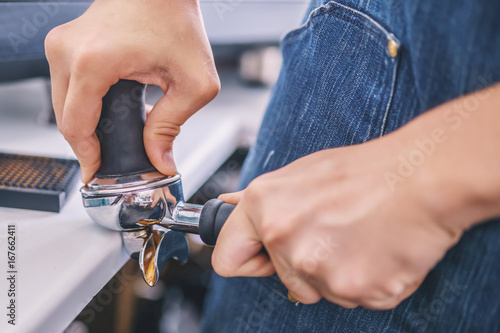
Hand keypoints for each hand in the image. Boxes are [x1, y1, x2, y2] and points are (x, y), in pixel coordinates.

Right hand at [45, 0, 218, 181]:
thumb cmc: (178, 19)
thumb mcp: (192, 83)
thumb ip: (172, 126)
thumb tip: (160, 159)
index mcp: (93, 62)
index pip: (76, 127)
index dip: (87, 157)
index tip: (97, 174)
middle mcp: (68, 51)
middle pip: (65, 119)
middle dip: (89, 143)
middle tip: (113, 159)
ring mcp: (62, 44)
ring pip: (65, 104)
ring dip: (89, 122)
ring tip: (121, 130)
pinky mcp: (66, 42)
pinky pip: (70, 86)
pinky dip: (89, 103)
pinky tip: (116, 108)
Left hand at [212, 132, 466, 308]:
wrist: (426, 177)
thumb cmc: (369, 171)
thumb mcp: (303, 174)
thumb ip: (264, 202)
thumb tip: (230, 206)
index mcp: (264, 206)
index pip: (227, 259)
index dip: (248, 260)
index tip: (264, 258)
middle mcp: (283, 238)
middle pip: (284, 280)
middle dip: (307, 265)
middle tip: (338, 234)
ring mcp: (318, 267)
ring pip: (320, 290)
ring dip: (339, 273)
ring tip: (363, 237)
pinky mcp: (354, 289)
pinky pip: (354, 298)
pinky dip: (368, 281)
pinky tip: (380, 250)